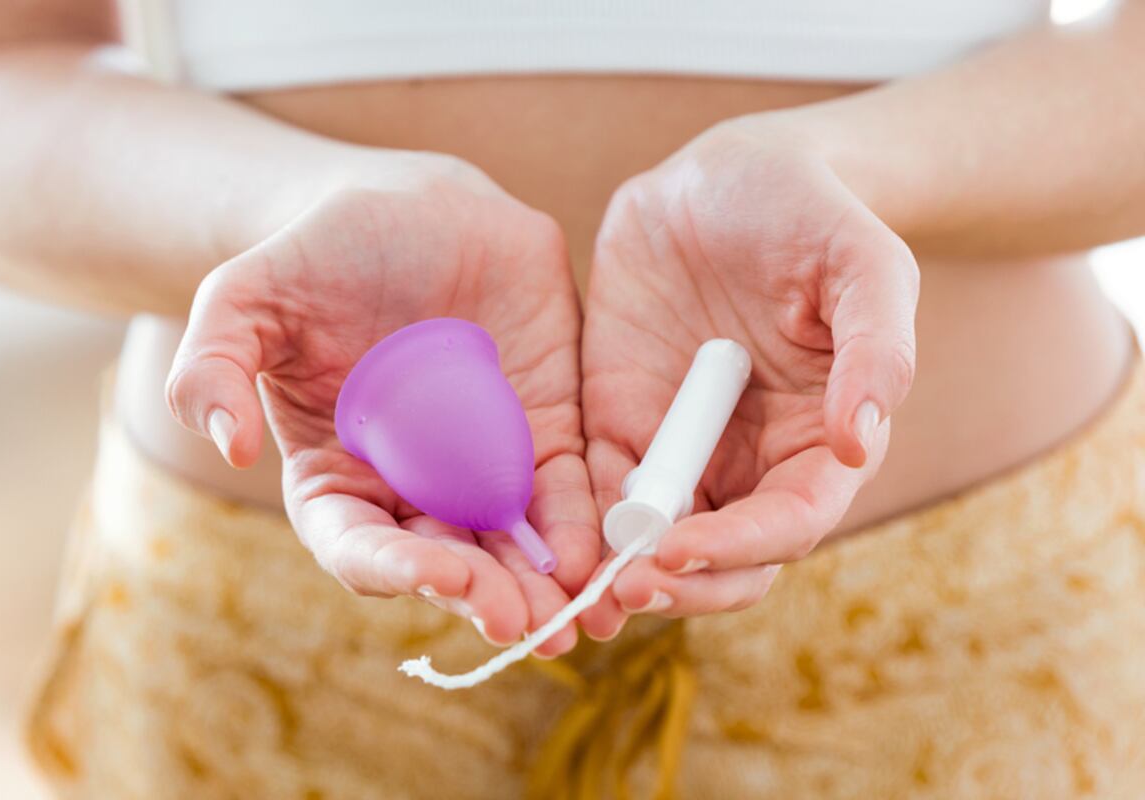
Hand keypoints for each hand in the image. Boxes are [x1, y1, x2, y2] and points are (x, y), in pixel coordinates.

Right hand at [166, 152, 598, 655]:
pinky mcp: (545, 431)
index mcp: (338, 476)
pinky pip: (567, 490)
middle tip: (521, 621)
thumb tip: (226, 443)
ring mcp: (482, 465)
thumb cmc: (320, 255)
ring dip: (542, 586)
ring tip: (572, 618)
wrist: (413, 207)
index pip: (358, 546)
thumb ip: (213, 366)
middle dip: (483, 596)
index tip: (433, 572)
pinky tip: (605, 555)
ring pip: (513, 545)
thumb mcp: (245, 298)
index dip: (392, 569)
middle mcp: (411, 487)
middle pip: (446, 563)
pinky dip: (586, 526)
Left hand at [579, 122, 918, 636]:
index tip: (682, 549)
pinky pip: (595, 486)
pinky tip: (551, 539)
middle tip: (626, 590)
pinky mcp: (619, 420)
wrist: (727, 174)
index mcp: (818, 440)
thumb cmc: (812, 215)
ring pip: (653, 540)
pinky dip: (577, 522)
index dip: (738, 547)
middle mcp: (750, 460)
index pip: (788, 522)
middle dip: (678, 585)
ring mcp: (679, 446)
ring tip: (582, 590)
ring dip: (621, 572)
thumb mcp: (864, 265)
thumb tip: (857, 440)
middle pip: (721, 559)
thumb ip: (876, 349)